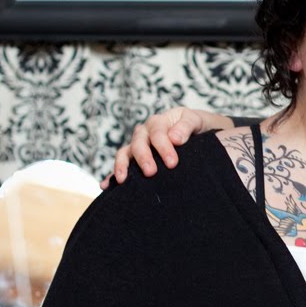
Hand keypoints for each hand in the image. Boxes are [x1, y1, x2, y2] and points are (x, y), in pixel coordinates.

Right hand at [109, 107, 229, 183]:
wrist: (199, 133)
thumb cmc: (197, 127)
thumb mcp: (196, 120)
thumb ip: (186, 126)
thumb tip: (174, 138)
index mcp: (160, 121)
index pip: (158, 133)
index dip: (163, 147)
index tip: (173, 163)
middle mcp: (146, 132)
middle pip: (139, 143)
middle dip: (143, 158)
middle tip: (151, 172)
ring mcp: (138, 145)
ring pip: (125, 152)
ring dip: (123, 166)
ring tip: (123, 180)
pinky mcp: (135, 159)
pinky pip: (122, 165)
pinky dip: (112, 174)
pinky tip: (106, 186)